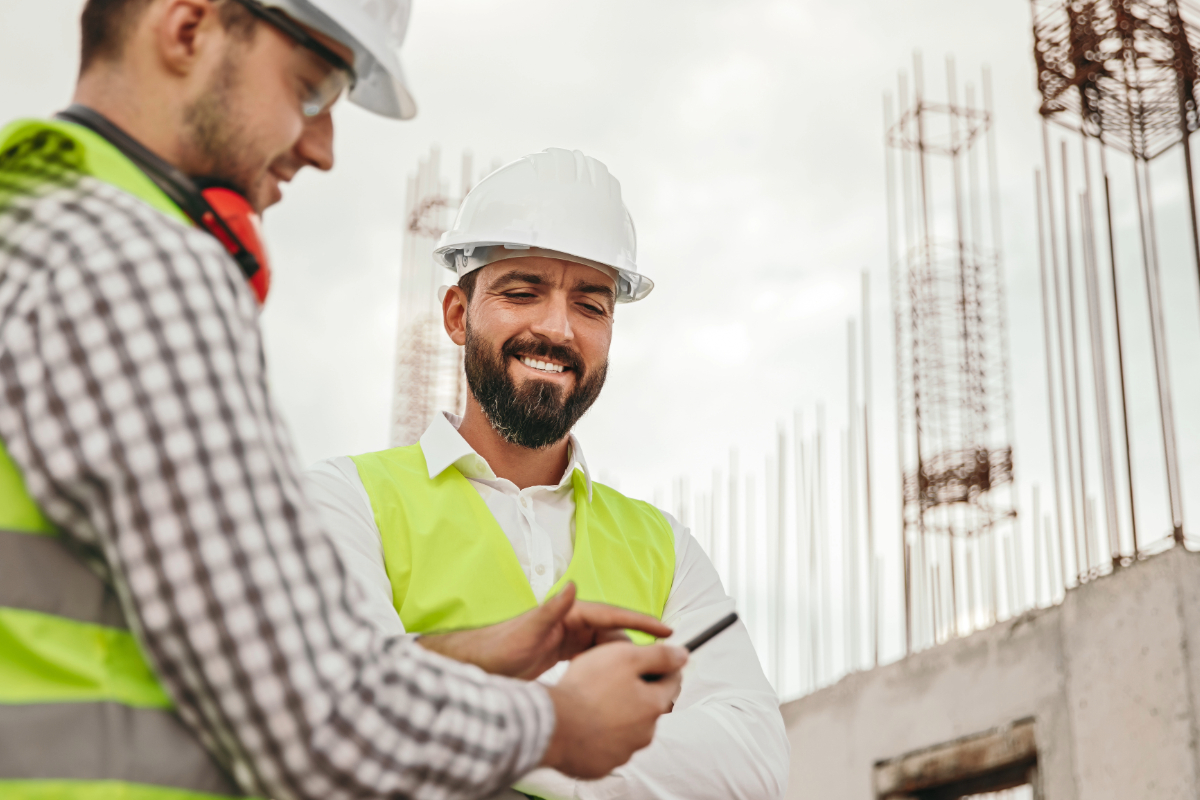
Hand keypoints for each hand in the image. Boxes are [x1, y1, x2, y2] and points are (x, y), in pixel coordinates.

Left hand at [417, 582, 671, 679]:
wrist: (478, 666)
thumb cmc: (499, 647)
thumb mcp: (527, 630)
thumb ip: (551, 608)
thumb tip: (573, 586)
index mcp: (569, 613)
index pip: (613, 615)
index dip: (642, 622)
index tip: (666, 630)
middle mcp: (572, 622)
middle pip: (615, 634)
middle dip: (639, 647)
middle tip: (662, 664)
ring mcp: (568, 638)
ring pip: (607, 649)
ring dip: (626, 661)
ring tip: (647, 677)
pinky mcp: (563, 654)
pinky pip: (595, 659)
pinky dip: (609, 668)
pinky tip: (620, 683)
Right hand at [540, 641, 687, 778]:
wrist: (552, 725)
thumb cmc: (586, 690)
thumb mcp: (625, 656)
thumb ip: (659, 655)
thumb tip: (682, 655)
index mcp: (654, 705)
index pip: (672, 680)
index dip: (663, 664)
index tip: (652, 658)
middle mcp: (644, 732)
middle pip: (649, 705)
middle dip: (638, 690)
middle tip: (614, 677)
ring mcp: (623, 751)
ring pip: (629, 726)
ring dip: (619, 713)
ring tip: (594, 699)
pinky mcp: (602, 764)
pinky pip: (607, 744)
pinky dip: (601, 733)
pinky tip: (586, 721)